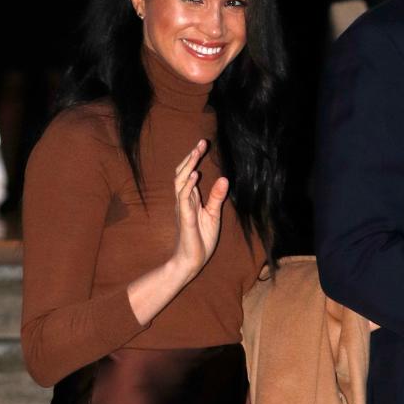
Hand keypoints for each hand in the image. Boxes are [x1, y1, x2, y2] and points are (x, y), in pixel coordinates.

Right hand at [171, 139, 228, 279]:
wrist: (191, 261)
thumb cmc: (200, 239)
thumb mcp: (213, 215)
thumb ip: (217, 197)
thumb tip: (224, 178)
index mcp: (191, 199)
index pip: (189, 174)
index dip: (194, 159)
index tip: (203, 144)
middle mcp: (184, 200)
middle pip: (182, 173)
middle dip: (191, 157)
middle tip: (201, 142)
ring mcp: (182, 208)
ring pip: (180, 182)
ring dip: (188, 166)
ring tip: (197, 153)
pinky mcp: (184, 217)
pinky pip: (183, 198)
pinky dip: (188, 185)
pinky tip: (195, 175)